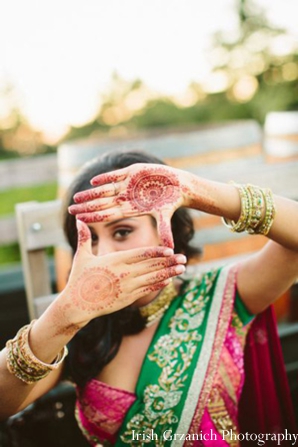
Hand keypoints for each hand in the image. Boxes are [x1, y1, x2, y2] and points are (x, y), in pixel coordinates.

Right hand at [55, 219, 185, 328]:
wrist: (77, 305)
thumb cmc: (79, 279)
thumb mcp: (81, 257)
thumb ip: (84, 238)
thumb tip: (79, 220)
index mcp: (114, 261)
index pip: (140, 254)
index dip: (156, 252)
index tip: (170, 249)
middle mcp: (123, 274)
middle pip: (151, 266)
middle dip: (168, 262)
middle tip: (183, 257)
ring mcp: (127, 287)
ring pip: (152, 278)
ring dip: (168, 273)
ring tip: (181, 268)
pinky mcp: (127, 299)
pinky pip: (146, 290)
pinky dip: (158, 285)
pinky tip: (168, 280)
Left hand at [68, 163, 186, 246]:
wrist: (177, 186)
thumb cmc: (170, 202)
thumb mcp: (165, 216)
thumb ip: (164, 230)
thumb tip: (170, 248)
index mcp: (129, 209)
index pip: (107, 214)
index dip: (94, 217)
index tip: (79, 220)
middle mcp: (125, 198)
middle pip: (101, 203)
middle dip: (86, 206)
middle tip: (70, 209)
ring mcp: (127, 185)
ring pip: (104, 190)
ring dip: (91, 193)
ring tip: (76, 197)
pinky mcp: (132, 172)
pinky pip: (115, 175)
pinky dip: (105, 178)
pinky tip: (93, 182)